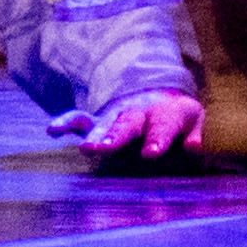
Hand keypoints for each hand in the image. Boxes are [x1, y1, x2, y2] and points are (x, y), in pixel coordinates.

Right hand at [53, 88, 205, 164]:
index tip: (151, 154)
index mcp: (163, 114)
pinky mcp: (97, 120)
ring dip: (94, 136)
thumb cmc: (176, 115)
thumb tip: (194, 148)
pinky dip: (66, 122)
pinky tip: (52, 130)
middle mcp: (136, 113)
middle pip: (126, 125)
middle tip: (103, 149)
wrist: (156, 92)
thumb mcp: (192, 119)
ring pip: (103, 124)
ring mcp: (115, 115)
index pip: (161, 127)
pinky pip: (80, 119)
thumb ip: (194, 134)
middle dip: (115, 137)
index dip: (157, 140)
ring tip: (84, 149)